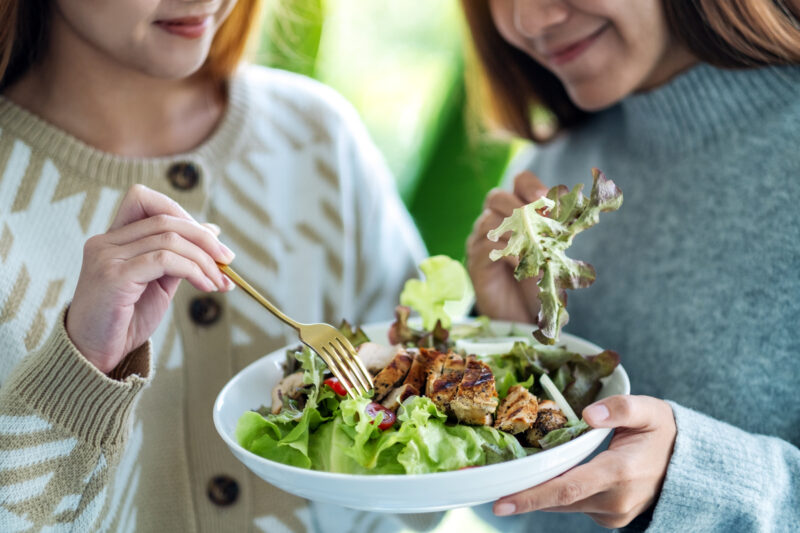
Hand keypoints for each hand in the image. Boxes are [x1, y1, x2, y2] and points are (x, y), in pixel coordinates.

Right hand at [66, 185, 234, 373]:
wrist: (93, 355)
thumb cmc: (125, 320)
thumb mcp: (158, 282)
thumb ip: (179, 255)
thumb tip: (211, 230)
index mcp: (112, 239)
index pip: (144, 199)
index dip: (181, 212)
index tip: (211, 239)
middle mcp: (105, 242)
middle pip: (164, 218)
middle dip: (204, 238)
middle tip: (227, 260)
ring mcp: (106, 257)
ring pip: (168, 239)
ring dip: (204, 259)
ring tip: (219, 281)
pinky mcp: (113, 276)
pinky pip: (164, 260)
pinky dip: (193, 270)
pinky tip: (206, 286)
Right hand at [466, 171, 546, 322]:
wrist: (522, 315)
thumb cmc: (539, 281)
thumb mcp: (553, 252)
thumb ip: (554, 230)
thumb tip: (565, 209)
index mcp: (517, 213)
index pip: (519, 182)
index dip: (530, 185)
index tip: (544, 199)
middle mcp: (495, 222)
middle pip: (496, 196)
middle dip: (518, 205)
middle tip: (537, 221)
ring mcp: (480, 240)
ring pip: (488, 219)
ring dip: (513, 231)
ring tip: (531, 247)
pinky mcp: (474, 260)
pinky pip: (484, 246)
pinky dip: (506, 252)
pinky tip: (520, 263)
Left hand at [493, 395, 676, 528]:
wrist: (689, 466)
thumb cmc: (665, 433)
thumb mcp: (650, 411)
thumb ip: (621, 408)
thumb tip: (589, 414)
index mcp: (620, 473)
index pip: (567, 488)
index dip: (532, 496)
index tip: (500, 502)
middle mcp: (614, 501)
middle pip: (558, 500)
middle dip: (521, 495)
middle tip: (485, 487)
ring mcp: (612, 514)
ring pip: (563, 505)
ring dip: (535, 494)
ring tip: (503, 480)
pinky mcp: (609, 518)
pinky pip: (573, 505)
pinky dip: (554, 493)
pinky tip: (538, 477)